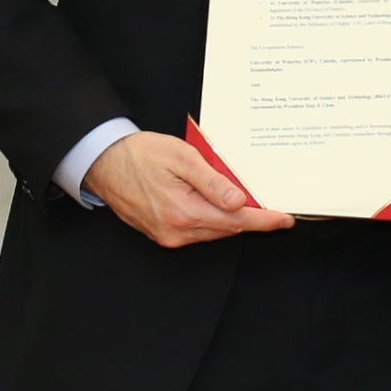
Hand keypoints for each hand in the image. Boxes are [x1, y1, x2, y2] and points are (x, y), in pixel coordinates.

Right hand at [83, 131, 293, 248]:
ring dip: (233, 218)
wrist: (105, 162)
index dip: (264, 221)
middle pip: (227, 228)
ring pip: (213, 230)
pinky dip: (214, 219)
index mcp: (183, 212)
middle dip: (252, 218)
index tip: (285, 219)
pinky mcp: (163, 233)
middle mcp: (176, 231)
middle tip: (273, 205)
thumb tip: (240, 202)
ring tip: (251, 201)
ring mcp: (168, 235)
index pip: (235, 221)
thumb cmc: (141, 154)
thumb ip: (213, 182)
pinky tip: (222, 204)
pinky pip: (198, 230)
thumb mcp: (182, 158)